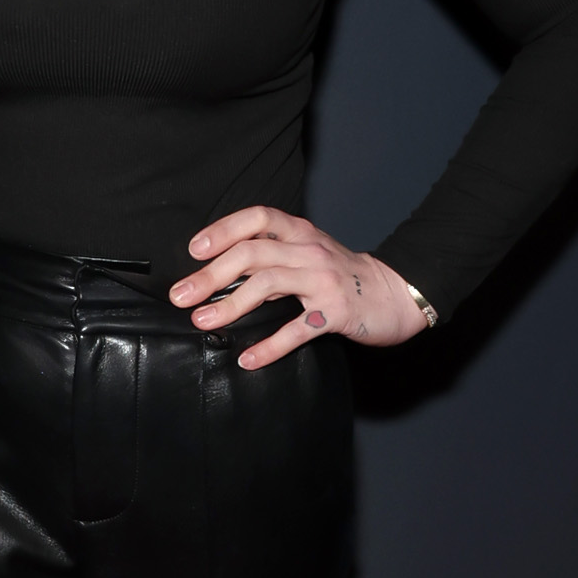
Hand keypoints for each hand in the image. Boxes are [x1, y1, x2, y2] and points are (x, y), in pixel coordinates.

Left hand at [169, 208, 426, 370]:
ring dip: (230, 306)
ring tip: (202, 322)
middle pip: (252, 254)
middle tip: (181, 296)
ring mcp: (324, 281)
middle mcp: (310, 251)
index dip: (223, 230)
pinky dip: (270, 346)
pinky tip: (248, 359)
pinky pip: (297, 330)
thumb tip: (220, 273)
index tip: (194, 250)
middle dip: (211, 276)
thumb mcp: (309, 253)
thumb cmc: (342, 275)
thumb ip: (272, 257)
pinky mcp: (336, 312)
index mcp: (301, 233)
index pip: (257, 218)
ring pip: (268, 286)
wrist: (395, 292)